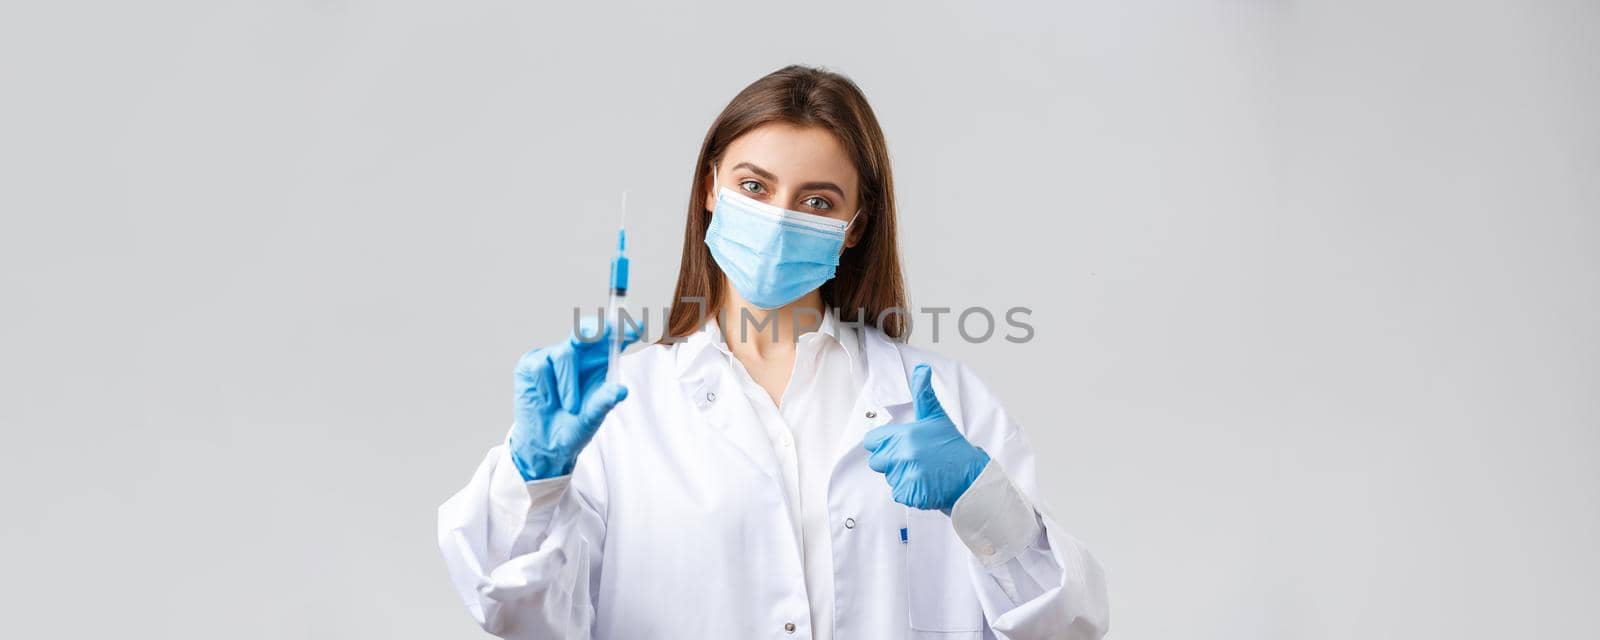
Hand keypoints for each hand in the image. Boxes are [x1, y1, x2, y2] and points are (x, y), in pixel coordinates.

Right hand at [509, 318, 639, 480]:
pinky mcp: (531, 364)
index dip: (623, 330)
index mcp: (599, 361)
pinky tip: (547, 401)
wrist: (546, 444)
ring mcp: (553, 356)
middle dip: (596, 329)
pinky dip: (546, 387)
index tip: (637, 329)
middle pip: (587, 330)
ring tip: (571, 407)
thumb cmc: (575, 425)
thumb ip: (604, 401)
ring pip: (564, 354)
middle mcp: (578, 354)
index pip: (614, 340)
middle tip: (604, 332)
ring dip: (568, 384)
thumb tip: (620, 390)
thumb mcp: (593, 415)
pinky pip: (540, 366)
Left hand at [863, 363, 989, 511]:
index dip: (884, 443)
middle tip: (916, 459)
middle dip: (892, 461)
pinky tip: (926, 483)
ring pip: (889, 477)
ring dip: (903, 477)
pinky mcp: (911, 493)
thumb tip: (922, 369)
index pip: (872, 441)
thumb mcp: (936, 417)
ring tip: (925, 471)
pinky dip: (911, 492)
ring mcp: (907, 475)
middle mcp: (903, 454)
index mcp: (905, 435)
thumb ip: (923, 393)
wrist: (972, 476)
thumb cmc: (953, 447)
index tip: (901, 445)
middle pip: (877, 461)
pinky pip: (899, 493)